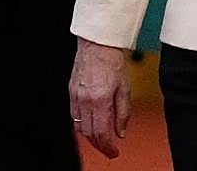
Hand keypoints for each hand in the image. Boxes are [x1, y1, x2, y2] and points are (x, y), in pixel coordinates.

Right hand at [69, 37, 130, 158]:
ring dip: (91, 136)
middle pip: (89, 133)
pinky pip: (74, 116)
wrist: (97, 44)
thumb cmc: (113, 61)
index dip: (108, 147)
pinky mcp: (70, 92)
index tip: (114, 152)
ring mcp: (75, 97)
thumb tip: (121, 133)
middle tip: (110, 149)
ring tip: (102, 138)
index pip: (101, 133)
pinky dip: (83, 124)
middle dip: (100, 145)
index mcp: (100, 100)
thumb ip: (123, 112)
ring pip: (80, 127)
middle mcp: (84, 101)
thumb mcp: (125, 87)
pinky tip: (92, 124)